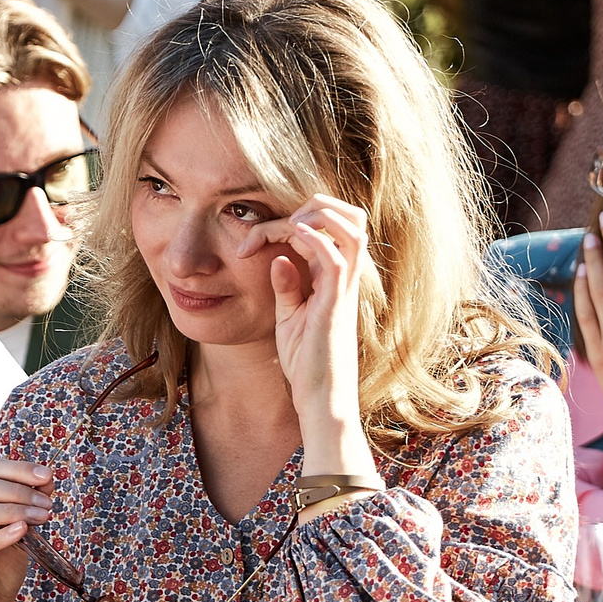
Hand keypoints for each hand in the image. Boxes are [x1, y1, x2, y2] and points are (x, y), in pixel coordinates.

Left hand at [235, 194, 370, 441]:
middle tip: (280, 219)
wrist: (319, 398)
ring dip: (319, 215)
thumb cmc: (307, 362)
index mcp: (333, 276)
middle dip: (317, 203)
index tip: (250, 242)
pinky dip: (315, 239)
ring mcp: (344, 288)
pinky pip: (335, 258)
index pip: (326, 226)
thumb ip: (287, 286)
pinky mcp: (336, 304)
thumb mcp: (290, 317)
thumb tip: (278, 258)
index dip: (289, 221)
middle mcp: (344, 277)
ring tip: (288, 224)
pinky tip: (291, 237)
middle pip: (351, 216)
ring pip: (352, 228)